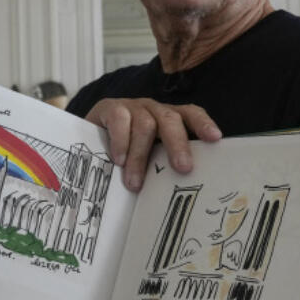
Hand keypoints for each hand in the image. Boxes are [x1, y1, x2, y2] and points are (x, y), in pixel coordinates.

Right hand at [84, 98, 220, 189]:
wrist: (85, 137)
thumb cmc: (123, 152)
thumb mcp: (146, 157)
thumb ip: (160, 164)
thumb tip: (179, 192)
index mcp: (168, 119)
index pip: (190, 114)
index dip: (203, 124)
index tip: (215, 139)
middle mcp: (153, 109)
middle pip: (171, 120)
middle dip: (178, 144)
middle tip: (183, 169)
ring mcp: (131, 106)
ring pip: (145, 125)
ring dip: (141, 157)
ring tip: (135, 183)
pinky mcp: (110, 107)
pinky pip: (120, 120)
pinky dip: (121, 141)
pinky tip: (119, 160)